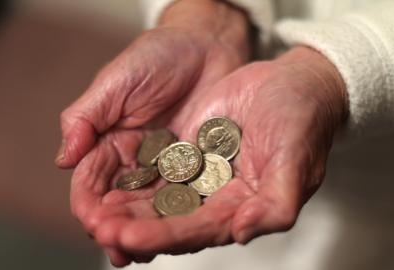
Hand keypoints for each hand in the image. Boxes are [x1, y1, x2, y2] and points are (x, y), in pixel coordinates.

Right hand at [55, 0, 248, 265]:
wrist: (206, 46)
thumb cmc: (156, 56)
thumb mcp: (114, 82)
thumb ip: (86, 119)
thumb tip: (61, 160)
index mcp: (108, 143)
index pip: (91, 183)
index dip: (90, 205)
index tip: (95, 221)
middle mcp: (134, 162)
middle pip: (120, 204)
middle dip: (116, 227)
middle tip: (119, 247)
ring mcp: (165, 169)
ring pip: (150, 208)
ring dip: (145, 232)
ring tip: (141, 252)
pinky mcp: (196, 169)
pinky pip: (185, 197)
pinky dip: (177, 218)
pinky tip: (177, 235)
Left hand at [81, 46, 347, 265]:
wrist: (293, 83)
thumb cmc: (302, 122)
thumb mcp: (296, 162)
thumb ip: (275, 204)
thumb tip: (243, 234)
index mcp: (241, 209)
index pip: (197, 230)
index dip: (164, 236)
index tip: (130, 237)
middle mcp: (216, 199)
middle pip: (169, 220)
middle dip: (133, 227)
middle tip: (99, 229)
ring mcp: (199, 174)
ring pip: (155, 197)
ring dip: (125, 206)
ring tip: (91, 212)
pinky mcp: (186, 151)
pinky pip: (154, 166)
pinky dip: (130, 175)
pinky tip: (104, 180)